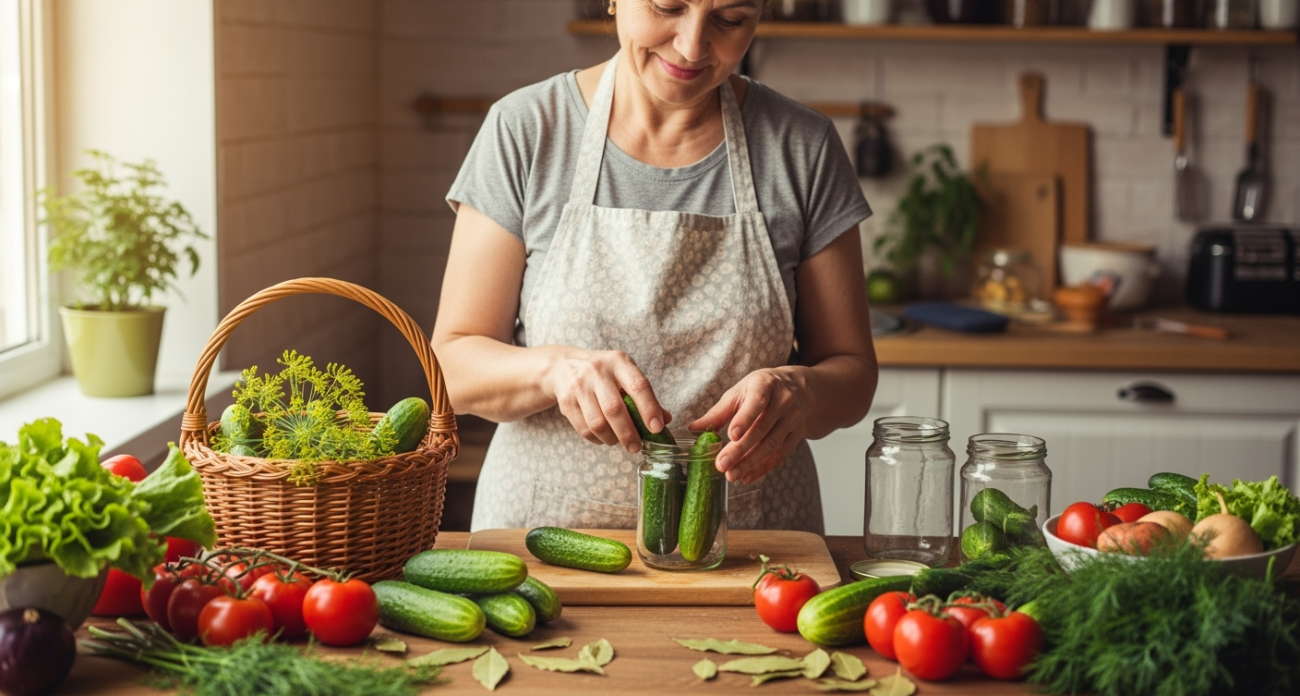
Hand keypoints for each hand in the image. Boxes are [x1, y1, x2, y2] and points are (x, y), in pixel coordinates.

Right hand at [543, 347, 670, 452]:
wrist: (563, 365)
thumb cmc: (603, 373)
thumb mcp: (624, 374)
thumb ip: (644, 395)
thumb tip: (665, 419)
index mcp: (618, 362)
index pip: (638, 385)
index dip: (649, 409)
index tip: (656, 428)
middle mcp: (597, 371)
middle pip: (614, 409)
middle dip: (628, 433)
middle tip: (636, 447)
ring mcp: (579, 386)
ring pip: (597, 423)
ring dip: (612, 438)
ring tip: (618, 441)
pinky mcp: (566, 402)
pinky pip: (584, 429)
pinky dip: (597, 439)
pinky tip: (603, 437)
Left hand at [689, 367, 806, 484]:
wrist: (797, 389)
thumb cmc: (761, 389)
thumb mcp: (739, 392)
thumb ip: (718, 412)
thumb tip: (694, 429)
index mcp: (765, 385)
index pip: (757, 402)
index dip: (744, 419)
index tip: (731, 436)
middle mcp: (783, 401)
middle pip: (762, 429)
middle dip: (741, 449)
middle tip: (722, 464)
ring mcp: (793, 419)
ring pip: (771, 445)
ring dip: (750, 463)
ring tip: (731, 475)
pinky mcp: (797, 434)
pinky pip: (780, 455)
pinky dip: (763, 468)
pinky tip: (747, 476)